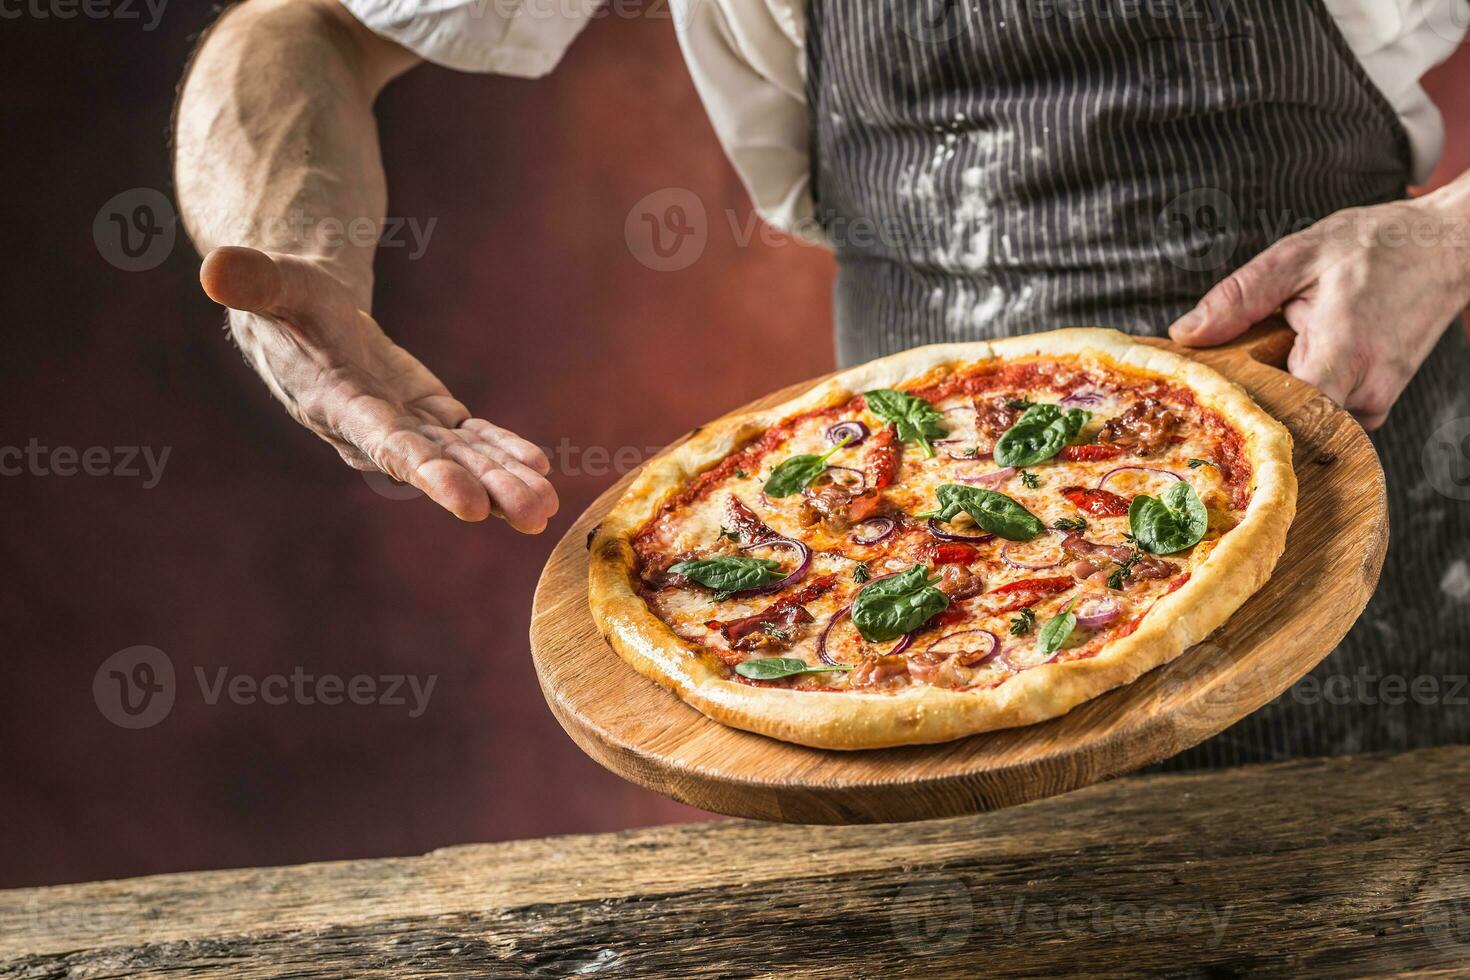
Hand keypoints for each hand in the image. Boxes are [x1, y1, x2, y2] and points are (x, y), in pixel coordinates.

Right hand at [200, 246, 557, 529]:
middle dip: (485, 490)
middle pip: (435, 466)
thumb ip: (252, 281)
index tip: (469, 504)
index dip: (429, 474)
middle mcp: (373, 430)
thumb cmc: (284, 297)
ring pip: (461, 460)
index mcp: (338, 405)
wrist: (298, 317)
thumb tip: (215, 268)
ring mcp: (404, 427)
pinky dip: (502, 451)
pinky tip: (537, 467)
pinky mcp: (426, 416)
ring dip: (505, 482)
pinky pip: (470, 439)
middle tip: (534, 515)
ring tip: (547, 509)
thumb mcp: (272, 282)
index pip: (387, 445)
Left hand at [1168, 192, 1469, 428]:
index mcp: (1342, 354)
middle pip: (1286, 425)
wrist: (1446, 247)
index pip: (1282, 417)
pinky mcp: (1376, 405)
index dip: (1240, 413)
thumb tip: (1185, 334)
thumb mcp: (1298, 256)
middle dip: (1250, 403)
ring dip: (1278, 395)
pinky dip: (1302, 394)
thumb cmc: (1377, 246)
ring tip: (1270, 353)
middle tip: (1221, 376)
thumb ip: (1239, 297)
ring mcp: (1376, 403)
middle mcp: (1365, 390)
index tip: (1207, 400)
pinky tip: (1294, 362)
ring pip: (1305, 422)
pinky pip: (1326, 416)